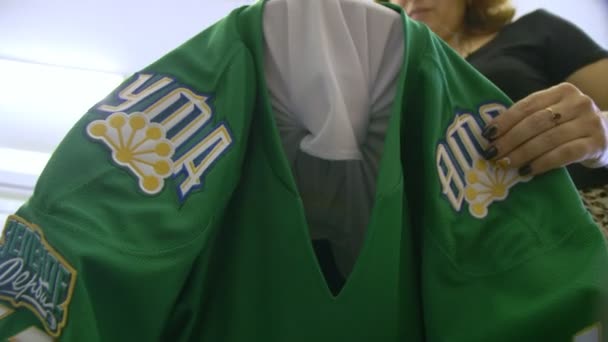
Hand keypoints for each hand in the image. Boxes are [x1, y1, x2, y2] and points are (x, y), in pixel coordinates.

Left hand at [480, 82, 607, 175]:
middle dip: (509, 139)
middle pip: (536, 122)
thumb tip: (491, 135)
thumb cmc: (569, 127)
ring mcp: (589, 122)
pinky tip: (526, 171)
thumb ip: (528, 119)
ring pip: (548, 139)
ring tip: (504, 164)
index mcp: (562, 91)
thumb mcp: (553, 116)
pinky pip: (563, 154)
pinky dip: (541, 163)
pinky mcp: (596, 143)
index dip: (504, 120)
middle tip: (491, 153)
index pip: (527, 105)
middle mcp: (578, 102)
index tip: (486, 135)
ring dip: (522, 153)